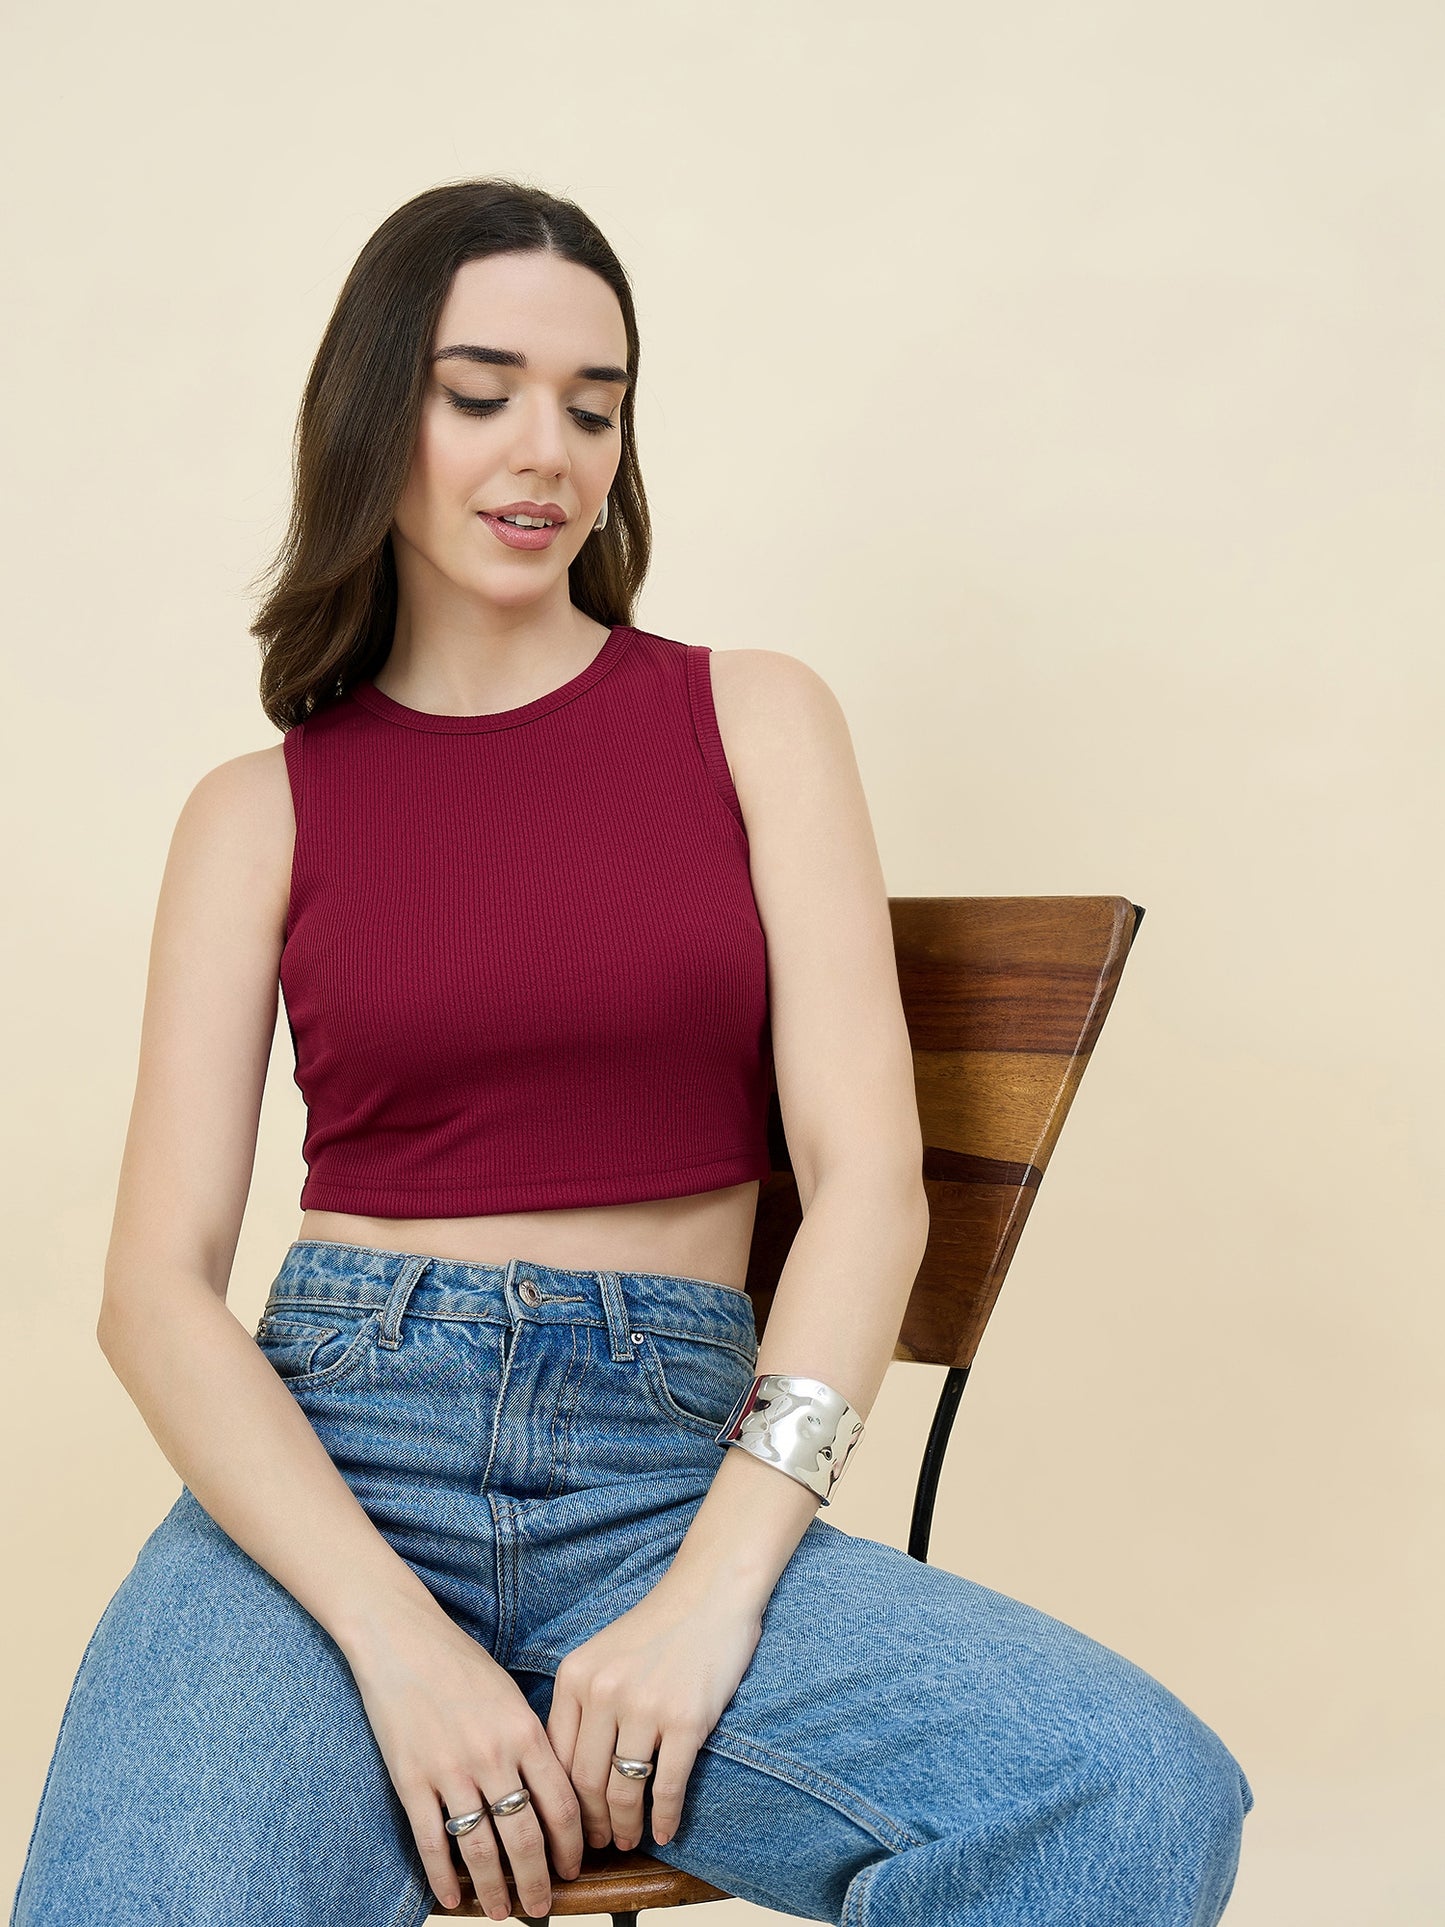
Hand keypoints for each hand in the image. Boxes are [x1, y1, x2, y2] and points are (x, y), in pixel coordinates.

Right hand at [346, 1596, 584, 1918]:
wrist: (402, 1639)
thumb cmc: (461, 1663)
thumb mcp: (511, 1695)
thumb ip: (532, 1742)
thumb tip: (553, 1795)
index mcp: (525, 1731)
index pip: (561, 1804)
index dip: (571, 1845)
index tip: (575, 1868)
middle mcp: (493, 1755)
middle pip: (524, 1837)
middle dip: (536, 1881)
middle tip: (542, 1908)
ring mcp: (450, 1770)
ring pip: (480, 1849)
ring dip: (494, 1888)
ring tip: (502, 1912)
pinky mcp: (411, 1779)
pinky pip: (432, 1841)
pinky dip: (442, 1877)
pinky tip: (451, 1899)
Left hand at [546, 1579, 762, 1851]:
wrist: (710, 1592)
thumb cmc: (657, 1628)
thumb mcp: (603, 1656)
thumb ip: (584, 1703)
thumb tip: (570, 1774)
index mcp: (576, 1677)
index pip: (556, 1757)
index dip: (559, 1801)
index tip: (567, 1826)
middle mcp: (604, 1692)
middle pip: (585, 1781)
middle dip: (590, 1823)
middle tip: (597, 1845)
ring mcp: (646, 1707)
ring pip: (623, 1790)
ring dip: (625, 1826)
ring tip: (628, 1841)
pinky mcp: (686, 1719)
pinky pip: (668, 1786)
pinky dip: (665, 1817)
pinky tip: (665, 1832)